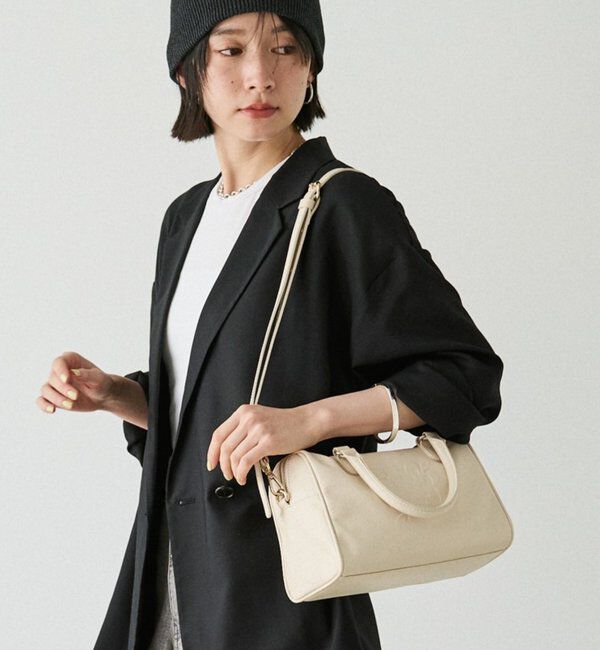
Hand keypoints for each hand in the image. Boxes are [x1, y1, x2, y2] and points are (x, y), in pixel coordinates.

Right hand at [35, 351, 115, 414]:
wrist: (103, 397)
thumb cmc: (102, 384)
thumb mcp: (99, 379)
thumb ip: (88, 375)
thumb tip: (74, 372)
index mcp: (71, 360)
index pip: (59, 362)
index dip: (60, 370)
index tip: (66, 379)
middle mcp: (60, 371)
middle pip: (52, 378)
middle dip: (63, 388)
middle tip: (76, 396)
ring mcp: (55, 384)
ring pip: (46, 390)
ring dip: (56, 398)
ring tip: (70, 405)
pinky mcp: (53, 397)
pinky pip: (41, 400)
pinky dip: (43, 405)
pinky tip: (52, 410)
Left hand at [206, 403, 321, 484]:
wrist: (307, 422)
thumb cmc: (285, 423)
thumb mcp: (260, 419)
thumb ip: (243, 430)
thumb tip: (228, 454)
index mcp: (243, 412)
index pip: (219, 434)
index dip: (212, 452)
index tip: (211, 463)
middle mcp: (248, 418)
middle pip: (225, 447)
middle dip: (223, 466)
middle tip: (227, 474)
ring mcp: (258, 429)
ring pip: (234, 456)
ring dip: (233, 472)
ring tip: (239, 477)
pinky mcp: (268, 441)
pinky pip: (246, 461)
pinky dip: (241, 473)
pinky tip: (244, 477)